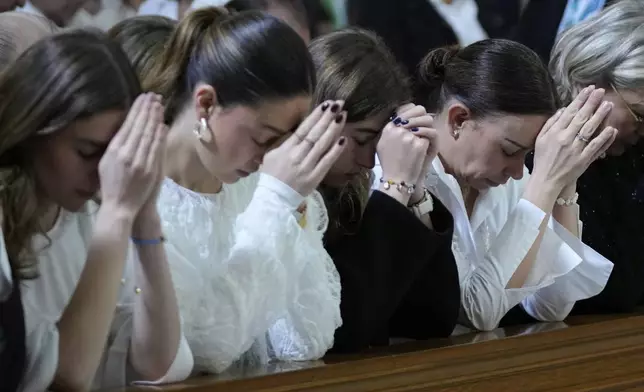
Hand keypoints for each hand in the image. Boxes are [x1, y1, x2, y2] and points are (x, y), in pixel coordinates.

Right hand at [99, 93, 166, 219]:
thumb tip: (126, 128)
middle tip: (154, 95)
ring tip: (159, 104)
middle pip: (140, 126)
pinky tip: (163, 124)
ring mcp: (140, 162)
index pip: (128, 124)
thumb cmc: (110, 185)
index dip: (136, 110)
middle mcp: (126, 153)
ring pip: (149, 135)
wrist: (120, 207)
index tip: (142, 97)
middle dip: (147, 109)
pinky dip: (160, 135)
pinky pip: (157, 149)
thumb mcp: (105, 163)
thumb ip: (116, 146)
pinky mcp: (150, 170)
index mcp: (114, 150)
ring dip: (155, 118)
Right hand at [261, 100, 347, 195]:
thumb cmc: (271, 175)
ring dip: (333, 129)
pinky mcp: (315, 177)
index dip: (315, 116)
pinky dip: (335, 151)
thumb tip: (299, 131)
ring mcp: (307, 166)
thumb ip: (285, 142)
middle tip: (339, 104)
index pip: (303, 129)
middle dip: (327, 117)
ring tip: (343, 116)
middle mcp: (297, 155)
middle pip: (315, 134)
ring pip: (322, 145)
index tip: (325, 104)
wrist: (273, 198)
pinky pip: (327, 162)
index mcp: (286, 148)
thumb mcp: (271, 155)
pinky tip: (344, 139)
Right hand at [377, 103, 432, 204]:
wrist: (396, 179)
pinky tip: (422, 151)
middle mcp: (398, 130)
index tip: (416, 117)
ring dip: (426, 131)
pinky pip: (429, 136)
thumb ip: (389, 130)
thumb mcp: (382, 144)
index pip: (404, 110)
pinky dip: (427, 143)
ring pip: (425, 125)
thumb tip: (398, 118)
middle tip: (425, 125)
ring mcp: (409, 137)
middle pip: (418, 113)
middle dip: (423, 118)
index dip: (413, 111)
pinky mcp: (419, 145)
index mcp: (388, 128)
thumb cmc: (389, 163)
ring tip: (422, 140)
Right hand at [532, 86, 616, 193]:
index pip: (569, 112)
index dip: (580, 100)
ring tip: (608, 105)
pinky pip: (596, 147)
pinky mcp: (583, 160)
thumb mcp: (540, 139)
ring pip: (590, 129)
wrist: (546, 180)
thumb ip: (550, 124)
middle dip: (592, 103)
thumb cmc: (542, 159)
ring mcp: (575, 149)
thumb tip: (562, 110)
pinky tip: (612, 129)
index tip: (588, 89)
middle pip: (581, 118)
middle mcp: (565, 139)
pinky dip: (604, 138)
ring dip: (600, 116)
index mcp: (554, 133)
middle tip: (601, 91)